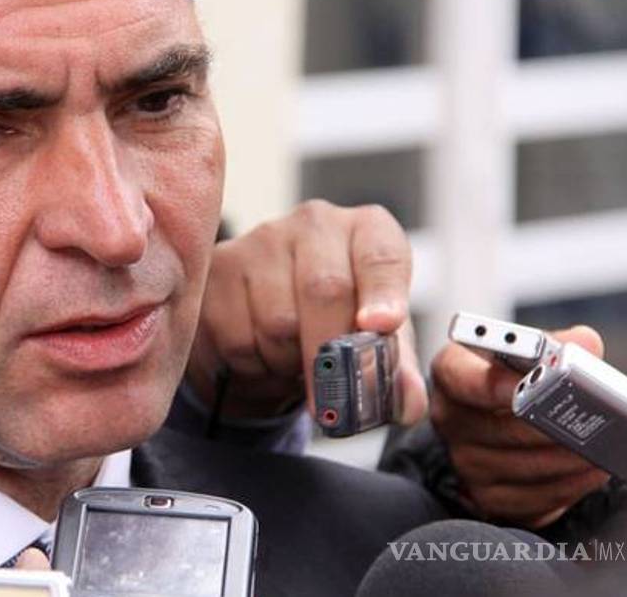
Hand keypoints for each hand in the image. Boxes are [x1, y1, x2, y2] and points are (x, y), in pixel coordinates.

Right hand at [186, 200, 426, 423]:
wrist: (265, 320)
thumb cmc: (330, 322)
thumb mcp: (371, 340)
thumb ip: (393, 368)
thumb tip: (409, 402)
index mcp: (365, 231)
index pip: (381, 255)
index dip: (384, 294)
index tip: (380, 326)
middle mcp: (314, 224)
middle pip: (325, 290)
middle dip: (332, 354)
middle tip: (335, 400)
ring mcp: (259, 241)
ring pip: (277, 321)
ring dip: (288, 362)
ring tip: (293, 360)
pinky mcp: (217, 269)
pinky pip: (238, 337)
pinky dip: (254, 364)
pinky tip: (261, 353)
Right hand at [430, 326, 610, 527]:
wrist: (504, 416)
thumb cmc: (518, 378)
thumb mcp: (531, 352)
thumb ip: (558, 345)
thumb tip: (584, 345)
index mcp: (452, 373)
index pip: (462, 379)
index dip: (494, 385)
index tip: (524, 386)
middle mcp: (451, 418)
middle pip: (499, 429)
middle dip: (547, 426)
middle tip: (582, 420)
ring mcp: (464, 460)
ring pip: (519, 466)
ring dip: (563, 459)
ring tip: (597, 447)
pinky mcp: (486, 494)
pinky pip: (530, 498)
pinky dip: (565, 486)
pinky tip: (588, 471)